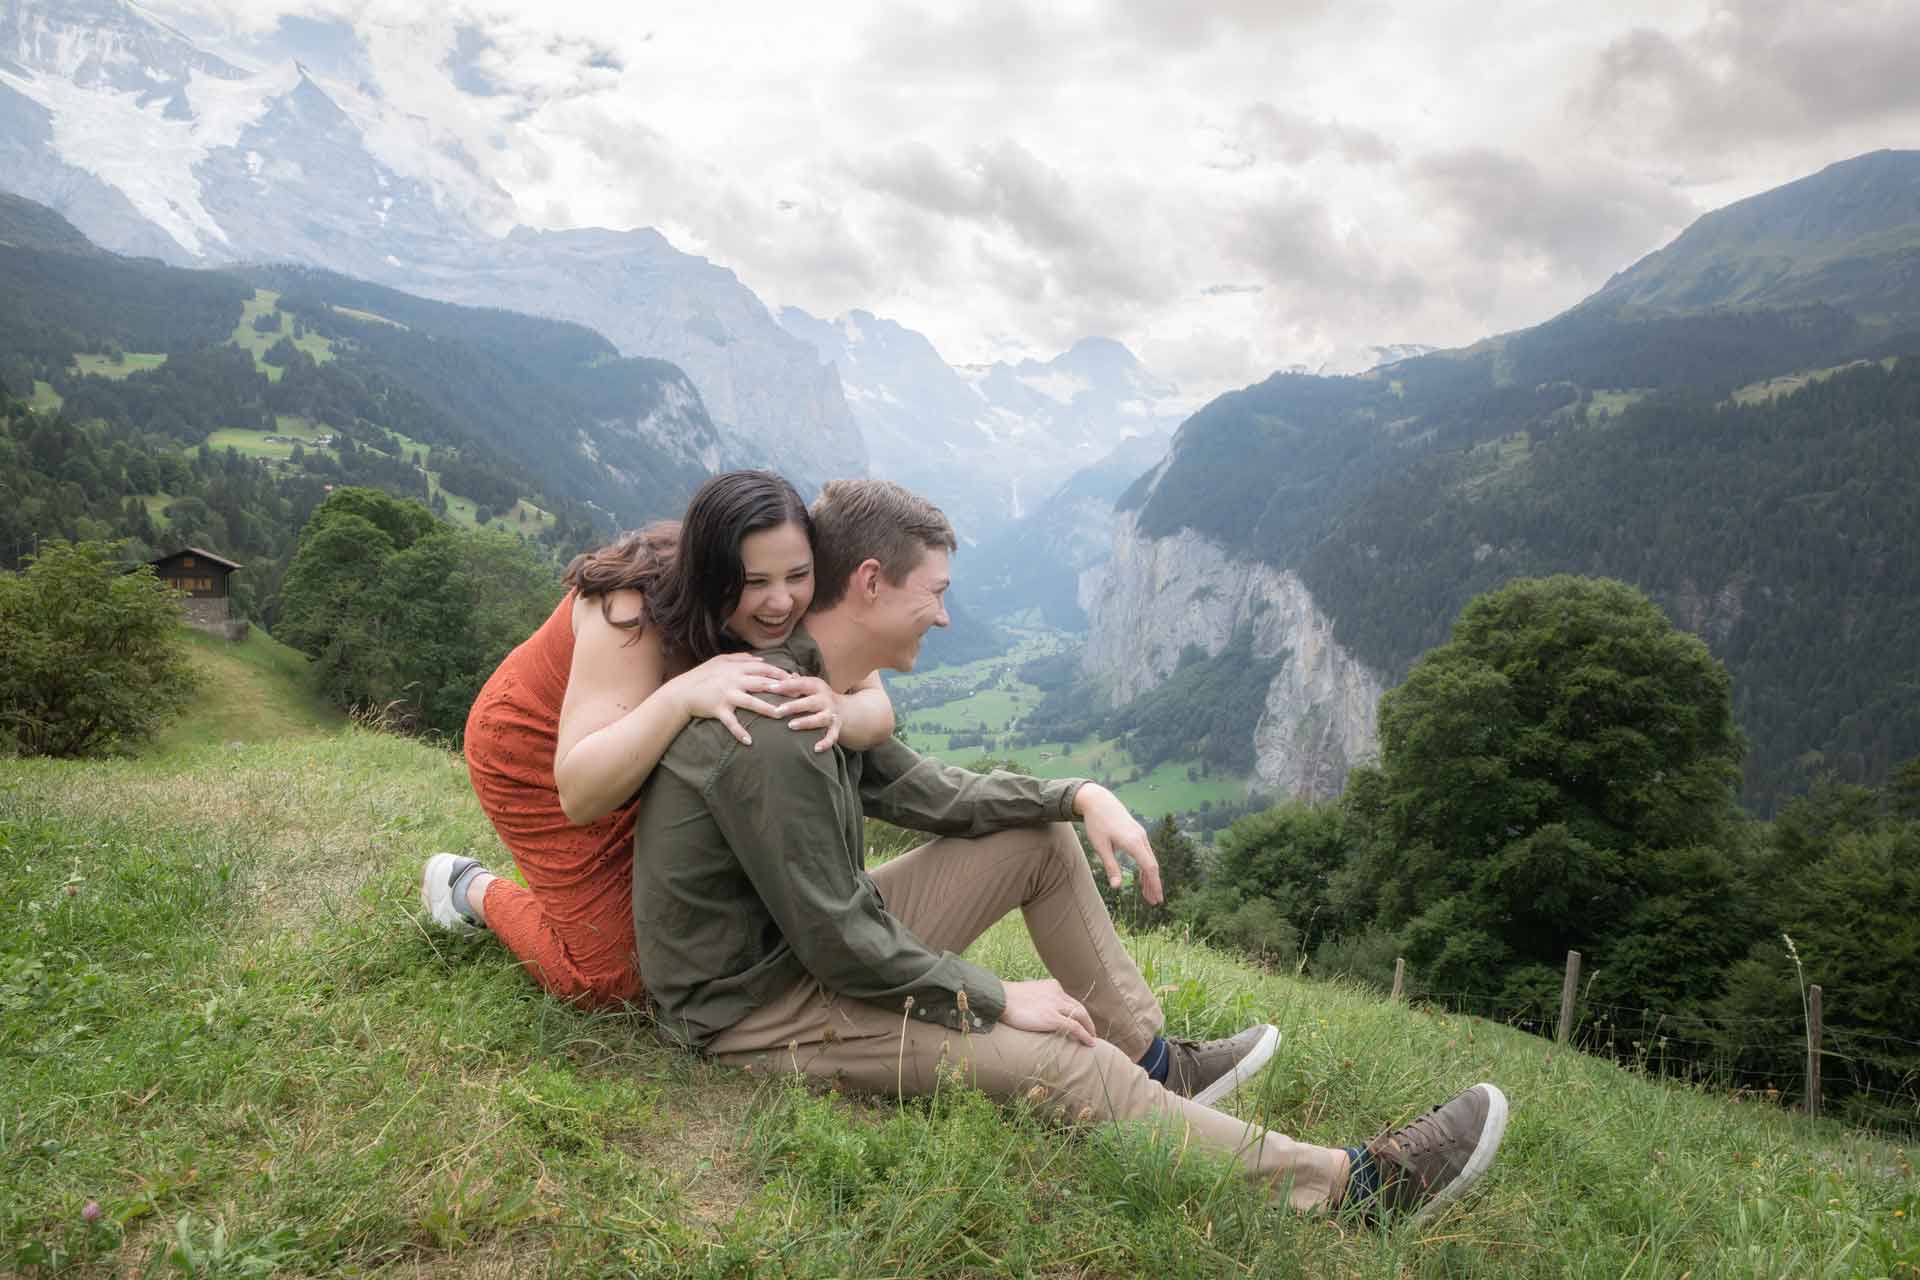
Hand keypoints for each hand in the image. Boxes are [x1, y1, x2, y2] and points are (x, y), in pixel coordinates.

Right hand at [668, 653, 791, 745]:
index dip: (780, 673)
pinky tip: (749, 742)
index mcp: (736, 668)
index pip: (763, 669)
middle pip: (762, 683)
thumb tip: (761, 660)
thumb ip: (741, 658)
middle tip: (797, 696)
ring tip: (780, 715)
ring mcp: (726, 695)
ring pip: (751, 702)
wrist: (681, 692)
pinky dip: (739, 732)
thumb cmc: (702, 676)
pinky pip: (731, 722)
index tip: (795, 679)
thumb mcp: (720, 661)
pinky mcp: (718, 709)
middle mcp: (733, 680)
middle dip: (781, 689)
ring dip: (766, 709)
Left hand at [769, 674, 848, 751]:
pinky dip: (826, 742)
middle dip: (794, 706)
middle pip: (810, 702)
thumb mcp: (809, 686)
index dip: (786, 685)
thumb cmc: (817, 696)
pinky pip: (832, 736)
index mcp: (817, 686)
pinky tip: (816, 748)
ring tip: (791, 725)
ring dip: (806, 722)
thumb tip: (775, 676)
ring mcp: (832, 714)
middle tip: (778, 710)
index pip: (801, 684)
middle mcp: (826, 699)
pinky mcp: (837, 727)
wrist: (845, 709)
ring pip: (820, 719)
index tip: (771, 688)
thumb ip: (794, 682)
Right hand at [998, 978, 1095, 1045]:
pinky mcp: (1052, 1017)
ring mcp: (1055, 1004)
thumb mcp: (1027, 993)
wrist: (999, 998)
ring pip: (1081, 1016)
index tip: (1079, 1021)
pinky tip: (1090, 1043)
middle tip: (1091, 1031)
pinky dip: (1085, 1035)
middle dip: (1087, 1020)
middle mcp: (1057, 993)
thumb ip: (1037, 999)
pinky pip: (1075, 1027)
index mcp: (1051, 986)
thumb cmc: (1006, 998)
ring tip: (1092, 1039)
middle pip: (1079, 1007)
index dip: (1076, 1012)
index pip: (1069, 999)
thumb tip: (1036, 1011)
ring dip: (1089, 1028)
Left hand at [1075, 784, 1163, 903]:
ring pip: (1150, 860)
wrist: (1098, 800)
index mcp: (1133, 842)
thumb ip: (1110, 866)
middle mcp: (1141, 838)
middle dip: (1154, 884)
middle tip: (1155, 902)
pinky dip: (1145, 867)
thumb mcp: (1100, 846)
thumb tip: (1116, 887)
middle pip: (1152, 865)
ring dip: (1150, 877)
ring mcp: (1140, 835)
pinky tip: (1142, 878)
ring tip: (1148, 895)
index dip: (1154, 884)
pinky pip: (1145, 853)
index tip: (1157, 898)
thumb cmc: (1097, 823)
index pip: (1149, 867)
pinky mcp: (1137, 834)